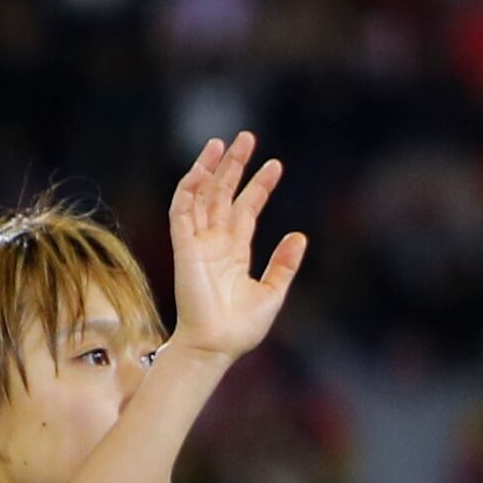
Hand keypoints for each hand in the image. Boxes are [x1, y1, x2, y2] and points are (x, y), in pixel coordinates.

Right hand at [166, 130, 304, 360]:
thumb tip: (300, 236)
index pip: (246, 209)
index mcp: (235, 251)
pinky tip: (202, 169)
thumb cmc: (241, 327)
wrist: (218, 344)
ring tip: (225, 142)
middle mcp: (215, 242)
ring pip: (202, 195)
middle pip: (223, 194)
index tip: (275, 165)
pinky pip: (182, 211)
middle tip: (248, 137)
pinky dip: (189, 189)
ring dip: (211, 169)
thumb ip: (284, 264)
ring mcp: (198, 242)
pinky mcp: (183, 247)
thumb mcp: (273, 292)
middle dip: (235, 166)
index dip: (259, 186)